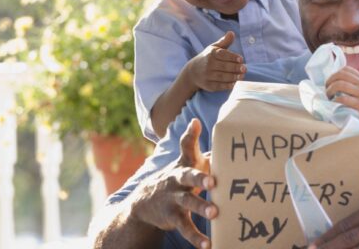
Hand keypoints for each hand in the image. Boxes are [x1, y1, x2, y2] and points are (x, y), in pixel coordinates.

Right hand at [130, 119, 216, 248]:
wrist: (144, 203)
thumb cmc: (176, 178)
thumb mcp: (184, 162)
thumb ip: (196, 146)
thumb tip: (200, 122)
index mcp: (184, 164)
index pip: (186, 146)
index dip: (191, 135)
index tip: (196, 124)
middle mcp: (177, 180)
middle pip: (188, 176)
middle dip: (200, 178)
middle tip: (213, 182)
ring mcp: (174, 199)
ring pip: (188, 203)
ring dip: (201, 207)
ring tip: (215, 214)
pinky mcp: (173, 217)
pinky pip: (185, 228)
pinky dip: (197, 237)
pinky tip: (209, 245)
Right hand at [188, 31, 244, 91]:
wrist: (193, 72)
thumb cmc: (208, 58)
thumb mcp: (214, 48)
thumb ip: (224, 42)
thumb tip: (232, 33)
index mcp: (211, 54)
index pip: (222, 55)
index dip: (232, 57)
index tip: (241, 59)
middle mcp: (208, 65)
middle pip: (224, 67)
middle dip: (235, 68)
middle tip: (244, 69)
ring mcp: (207, 76)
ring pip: (222, 77)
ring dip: (233, 77)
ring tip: (242, 76)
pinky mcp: (208, 85)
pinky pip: (219, 86)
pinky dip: (228, 85)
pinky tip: (235, 83)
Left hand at [325, 66, 358, 127]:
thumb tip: (346, 85)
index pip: (346, 69)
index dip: (334, 74)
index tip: (331, 82)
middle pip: (340, 75)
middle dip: (329, 81)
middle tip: (326, 90)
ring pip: (340, 85)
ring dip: (330, 91)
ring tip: (328, 97)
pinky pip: (345, 100)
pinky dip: (336, 101)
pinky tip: (334, 104)